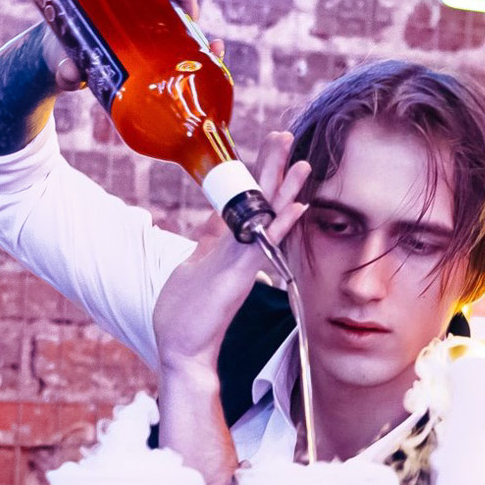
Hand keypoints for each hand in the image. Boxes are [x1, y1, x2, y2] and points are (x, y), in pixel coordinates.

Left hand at [152, 131, 310, 373]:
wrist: (184, 349)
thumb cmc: (186, 313)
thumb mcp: (193, 263)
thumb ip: (208, 239)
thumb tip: (215, 216)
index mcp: (231, 244)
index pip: (250, 201)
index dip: (260, 173)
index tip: (271, 146)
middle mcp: (243, 250)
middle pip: (264, 202)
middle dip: (274, 169)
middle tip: (286, 136)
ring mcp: (243, 262)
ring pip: (269, 219)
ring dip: (284, 191)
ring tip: (301, 163)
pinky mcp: (239, 275)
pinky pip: (263, 244)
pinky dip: (279, 226)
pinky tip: (294, 207)